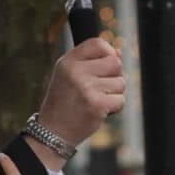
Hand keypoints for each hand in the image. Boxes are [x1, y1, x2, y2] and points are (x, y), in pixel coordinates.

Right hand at [37, 37, 124, 152]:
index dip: (109, 52)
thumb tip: (119, 52)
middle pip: (115, 62)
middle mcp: (76, 72)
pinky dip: (115, 107)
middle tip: (102, 87)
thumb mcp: (70, 75)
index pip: (98, 44)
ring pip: (120, 82)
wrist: (54, 131)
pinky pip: (120, 100)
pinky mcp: (97, 105)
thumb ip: (92, 61)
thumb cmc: (64, 102)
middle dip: (115, 75)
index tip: (105, 66)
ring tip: (98, 99)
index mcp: (68, 61)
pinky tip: (101, 110)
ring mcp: (87, 88)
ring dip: (115, 93)